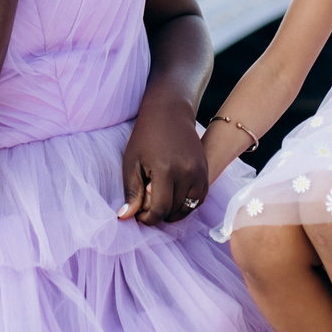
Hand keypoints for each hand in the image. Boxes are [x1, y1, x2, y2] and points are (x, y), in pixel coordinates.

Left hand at [117, 93, 206, 222]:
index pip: (160, 209)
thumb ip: (131, 191)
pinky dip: (186, 204)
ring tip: (159, 200)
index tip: (139, 216)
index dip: (148, 219)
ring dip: (173, 211)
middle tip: (147, 203)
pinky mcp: (206, 172)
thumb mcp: (131, 162)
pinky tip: (173, 196)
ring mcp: (200, 172)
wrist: (170, 112)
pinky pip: (198, 200)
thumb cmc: (145, 136)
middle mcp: (187, 172)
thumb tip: (126, 217)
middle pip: (174, 211)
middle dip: (159, 213)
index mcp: (166, 170)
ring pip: (188, 208)